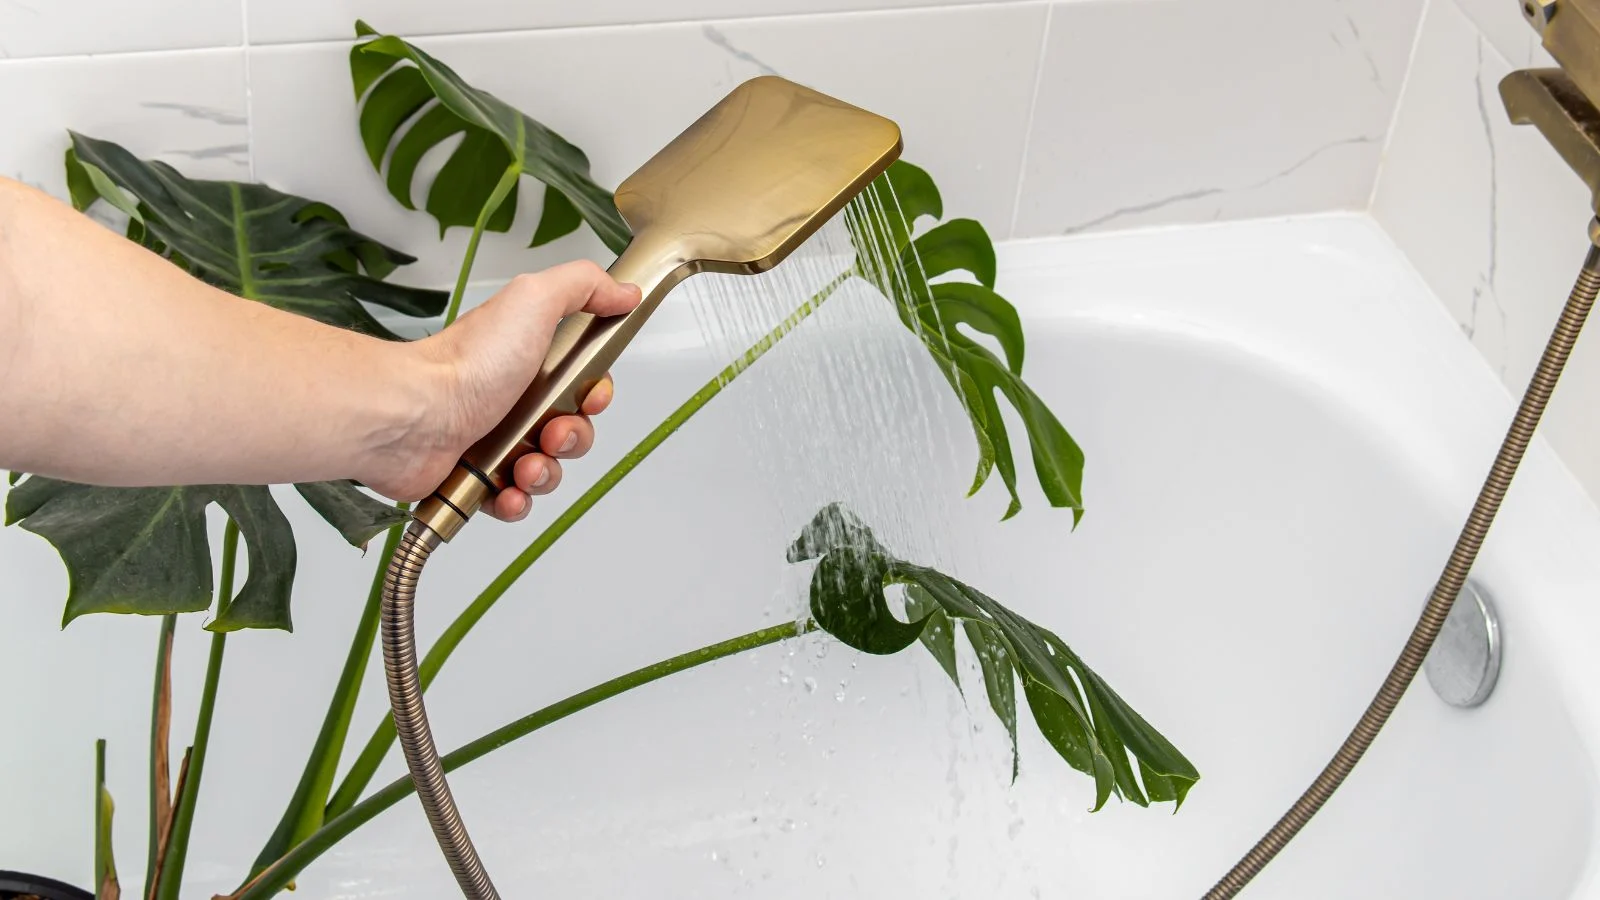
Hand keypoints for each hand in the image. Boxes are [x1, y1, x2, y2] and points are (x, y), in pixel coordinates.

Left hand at [366, 261, 641, 520]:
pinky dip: (517, 501)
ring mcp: (493, 440)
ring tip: (524, 465)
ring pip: (548, 469)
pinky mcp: (476, 478)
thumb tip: (623, 290)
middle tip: (552, 433)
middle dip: (573, 438)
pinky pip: (515, 501)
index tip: (590, 397)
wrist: (412, 417)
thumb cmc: (465, 363)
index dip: (595, 394)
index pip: (582, 382)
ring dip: (547, 472)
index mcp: (528, 359)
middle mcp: (512, 398)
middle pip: (571, 429)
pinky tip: (508, 490)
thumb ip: (583, 287)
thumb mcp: (533, 300)